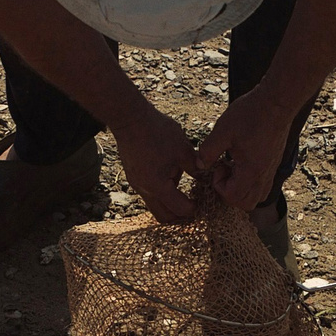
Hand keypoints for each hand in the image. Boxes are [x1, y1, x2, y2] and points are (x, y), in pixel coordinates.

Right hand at [111, 107, 196, 222]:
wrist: (130, 119)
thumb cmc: (157, 131)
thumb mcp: (183, 149)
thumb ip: (195, 167)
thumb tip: (205, 177)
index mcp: (158, 186)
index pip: (179, 209)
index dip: (193, 209)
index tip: (202, 202)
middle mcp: (144, 190)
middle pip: (164, 216)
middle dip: (180, 216)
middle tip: (194, 207)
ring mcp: (136, 184)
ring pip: (155, 206)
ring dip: (170, 205)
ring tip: (184, 194)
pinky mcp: (133, 177)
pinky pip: (149, 194)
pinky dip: (161, 194)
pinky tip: (172, 181)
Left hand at [197, 89, 295, 211]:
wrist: (277, 102)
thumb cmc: (251, 114)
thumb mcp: (222, 130)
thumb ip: (208, 151)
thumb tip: (199, 165)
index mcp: (251, 170)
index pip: (232, 197)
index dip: (219, 186)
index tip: (217, 166)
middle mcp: (263, 175)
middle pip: (246, 203)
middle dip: (229, 193)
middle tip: (222, 171)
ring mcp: (270, 170)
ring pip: (256, 196)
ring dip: (240, 189)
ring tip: (232, 167)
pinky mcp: (273, 163)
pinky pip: (262, 185)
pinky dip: (249, 182)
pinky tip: (241, 161)